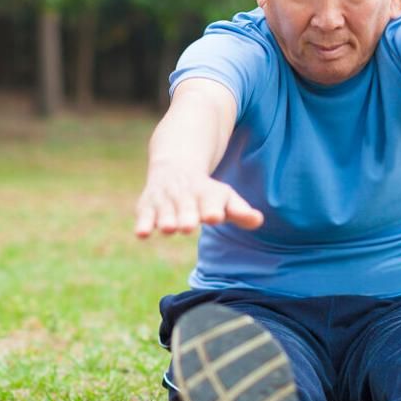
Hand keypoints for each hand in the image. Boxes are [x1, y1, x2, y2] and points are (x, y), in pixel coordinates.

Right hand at [134, 164, 262, 236]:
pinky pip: (144, 215)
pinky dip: (143, 223)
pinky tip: (142, 233)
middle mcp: (184, 195)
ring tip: (168, 228)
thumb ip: (240, 211)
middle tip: (188, 226)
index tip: (214, 216)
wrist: (175, 166)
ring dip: (166, 219)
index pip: (210, 201)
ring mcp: (164, 200)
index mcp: (206, 193)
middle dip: (186, 215)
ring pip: (164, 210)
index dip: (212, 209)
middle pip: (185, 207)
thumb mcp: (225, 198)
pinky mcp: (147, 206)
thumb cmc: (206, 192)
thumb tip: (258, 220)